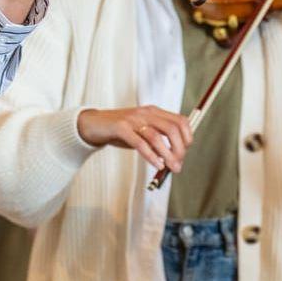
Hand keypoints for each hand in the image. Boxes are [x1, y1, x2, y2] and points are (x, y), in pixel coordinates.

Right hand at [76, 105, 191, 171]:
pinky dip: (151, 155)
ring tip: (171, 168)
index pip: (180, 121)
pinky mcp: (120, 128)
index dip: (187, 138)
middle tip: (178, 165)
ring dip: (167, 155)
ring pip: (156, 136)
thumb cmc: (120, 132)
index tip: (184, 153)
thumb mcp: (142, 132)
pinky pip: (139, 143)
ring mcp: (133, 119)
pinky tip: (157, 165)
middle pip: (172, 129)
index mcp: (154, 112)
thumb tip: (175, 160)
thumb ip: (157, 142)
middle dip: (180, 149)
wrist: (94, 124)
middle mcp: (146, 113)